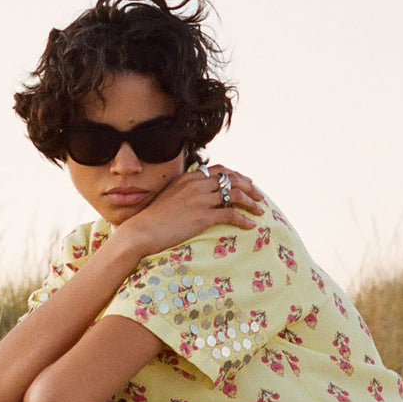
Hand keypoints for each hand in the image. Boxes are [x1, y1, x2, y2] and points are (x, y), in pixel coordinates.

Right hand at [112, 165, 264, 260]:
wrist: (142, 230)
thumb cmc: (152, 218)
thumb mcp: (169, 196)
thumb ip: (184, 191)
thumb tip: (195, 196)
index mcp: (189, 178)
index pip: (220, 171)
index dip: (236, 175)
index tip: (247, 182)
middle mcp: (197, 185)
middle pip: (232, 180)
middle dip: (249, 188)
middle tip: (260, 197)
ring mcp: (201, 200)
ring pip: (236, 195)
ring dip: (251, 203)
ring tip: (260, 211)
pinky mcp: (203, 216)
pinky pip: (231, 215)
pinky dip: (244, 219)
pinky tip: (251, 225)